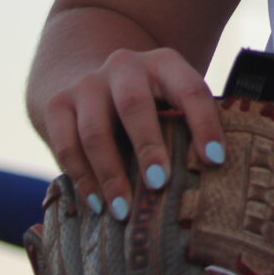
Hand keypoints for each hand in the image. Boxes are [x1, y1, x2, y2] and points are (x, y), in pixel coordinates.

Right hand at [37, 44, 225, 223]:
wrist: (93, 79)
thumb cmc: (150, 104)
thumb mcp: (172, 101)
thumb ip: (188, 128)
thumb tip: (212, 177)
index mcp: (165, 64)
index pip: (190, 89)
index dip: (204, 124)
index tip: (215, 160)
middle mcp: (125, 66)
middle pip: (134, 105)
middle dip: (147, 145)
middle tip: (159, 184)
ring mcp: (88, 84)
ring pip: (95, 130)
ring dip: (109, 173)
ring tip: (123, 210)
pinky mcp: (58, 104)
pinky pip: (65, 144)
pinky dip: (81, 177)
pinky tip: (97, 204)